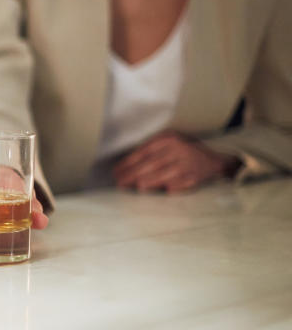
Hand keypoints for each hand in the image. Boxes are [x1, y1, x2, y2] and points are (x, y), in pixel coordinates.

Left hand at [113, 131, 239, 192]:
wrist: (212, 160)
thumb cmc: (183, 152)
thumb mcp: (168, 142)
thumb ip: (150, 149)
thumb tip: (126, 164)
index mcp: (168, 139)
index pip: (144, 151)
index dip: (128, 162)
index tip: (116, 171)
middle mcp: (178, 150)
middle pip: (152, 163)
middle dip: (133, 174)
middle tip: (119, 182)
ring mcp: (187, 163)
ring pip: (166, 173)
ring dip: (149, 180)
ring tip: (135, 186)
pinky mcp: (195, 177)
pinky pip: (182, 182)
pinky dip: (172, 187)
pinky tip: (162, 190)